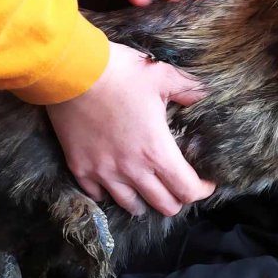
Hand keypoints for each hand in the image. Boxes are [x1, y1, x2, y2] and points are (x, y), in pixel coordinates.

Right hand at [47, 42, 214, 215]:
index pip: (187, 189)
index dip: (202, 190)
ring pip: (131, 205)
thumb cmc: (119, 72)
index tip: (206, 182)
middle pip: (164, 205)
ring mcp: (103, 172)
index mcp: (156, 150)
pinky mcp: (79, 168)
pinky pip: (98, 195)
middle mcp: (131, 169)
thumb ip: (189, 89)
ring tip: (150, 191)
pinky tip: (115, 184)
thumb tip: (205, 95)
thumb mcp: (162, 75)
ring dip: (146, 201)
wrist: (70, 71)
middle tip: (180, 185)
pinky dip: (110, 193)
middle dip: (178, 199)